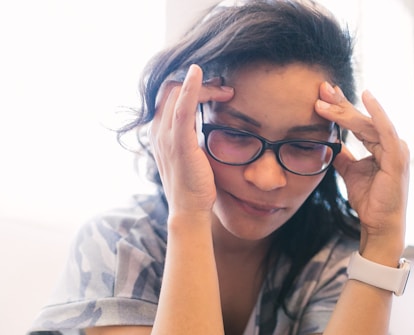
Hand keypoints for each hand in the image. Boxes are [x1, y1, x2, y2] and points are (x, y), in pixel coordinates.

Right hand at [150, 64, 233, 217]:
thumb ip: (189, 136)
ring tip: (226, 91)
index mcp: (160, 132)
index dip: (191, 86)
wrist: (189, 210)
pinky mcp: (180, 143)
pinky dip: (190, 88)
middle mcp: (158, 131)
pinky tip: (199, 75)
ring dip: (204, 86)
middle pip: (171, 89)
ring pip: (177, 94)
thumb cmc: (193, 184)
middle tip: (224, 89)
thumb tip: (205, 122)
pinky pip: (182, 109)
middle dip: (199, 84)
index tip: (216, 90)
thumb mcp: (189, 154)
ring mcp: (166, 137)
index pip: (169, 96)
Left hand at [315, 82, 409, 262]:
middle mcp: (390, 143)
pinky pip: (386, 131)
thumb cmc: (369, 199)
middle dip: (340, 103)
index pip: (357, 122)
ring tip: (326, 98)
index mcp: (380, 145)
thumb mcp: (350, 171)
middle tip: (321, 88)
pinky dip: (377, 113)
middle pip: (361, 118)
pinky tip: (366, 97)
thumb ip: (342, 155)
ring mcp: (396, 149)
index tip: (322, 95)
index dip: (340, 107)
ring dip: (346, 110)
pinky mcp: (397, 158)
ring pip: (368, 123)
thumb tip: (329, 142)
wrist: (379, 223)